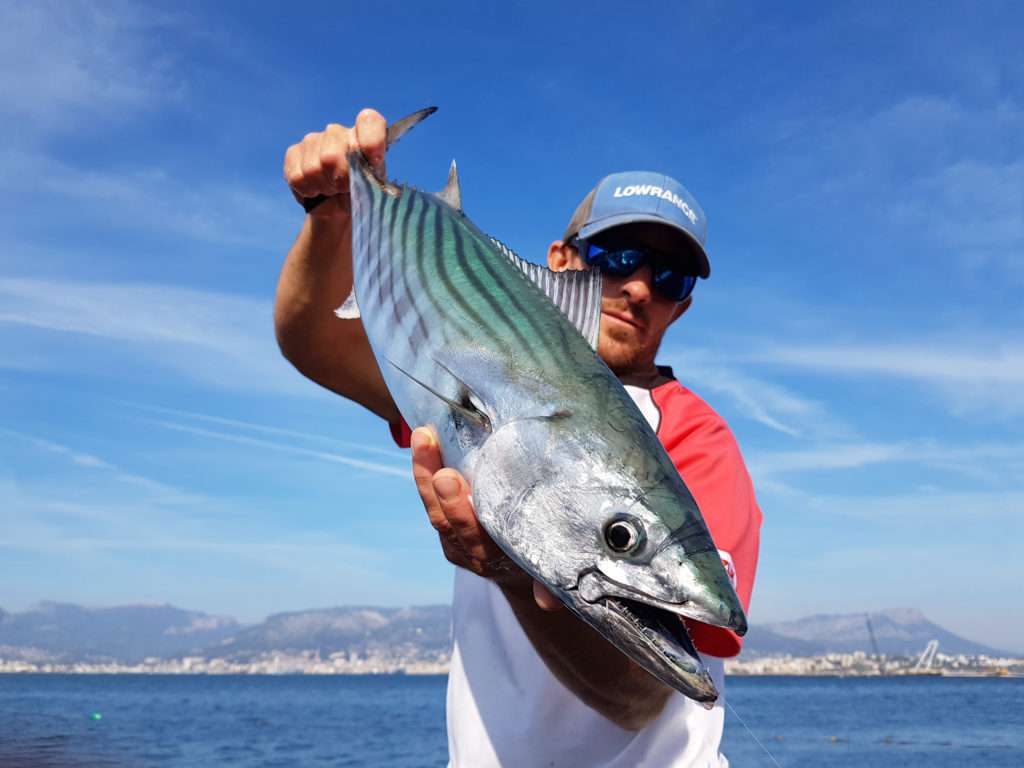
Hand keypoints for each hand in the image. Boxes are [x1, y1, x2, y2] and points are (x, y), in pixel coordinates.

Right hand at [282, 108, 387, 218]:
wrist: (339, 210)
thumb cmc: (361, 197)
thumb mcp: (375, 190)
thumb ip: (372, 178)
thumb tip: (360, 173)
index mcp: (366, 136)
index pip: (370, 121)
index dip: (371, 141)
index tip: (374, 161)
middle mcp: (338, 132)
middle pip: (333, 154)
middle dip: (339, 180)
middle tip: (344, 188)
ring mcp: (313, 139)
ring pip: (313, 168)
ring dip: (323, 187)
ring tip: (331, 189)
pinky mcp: (294, 152)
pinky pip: (297, 176)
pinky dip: (307, 190)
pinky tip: (316, 189)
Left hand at [410, 427, 562, 611]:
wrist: (523, 576)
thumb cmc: (545, 559)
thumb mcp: (551, 573)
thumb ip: (549, 582)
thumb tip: (548, 602)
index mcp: (497, 560)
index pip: (474, 537)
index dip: (460, 511)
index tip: (449, 480)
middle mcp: (471, 552)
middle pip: (448, 521)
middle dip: (437, 488)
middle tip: (430, 452)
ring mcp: (455, 541)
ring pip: (434, 509)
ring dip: (425, 473)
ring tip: (421, 438)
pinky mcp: (448, 530)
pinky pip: (432, 501)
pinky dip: (427, 472)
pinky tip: (426, 440)